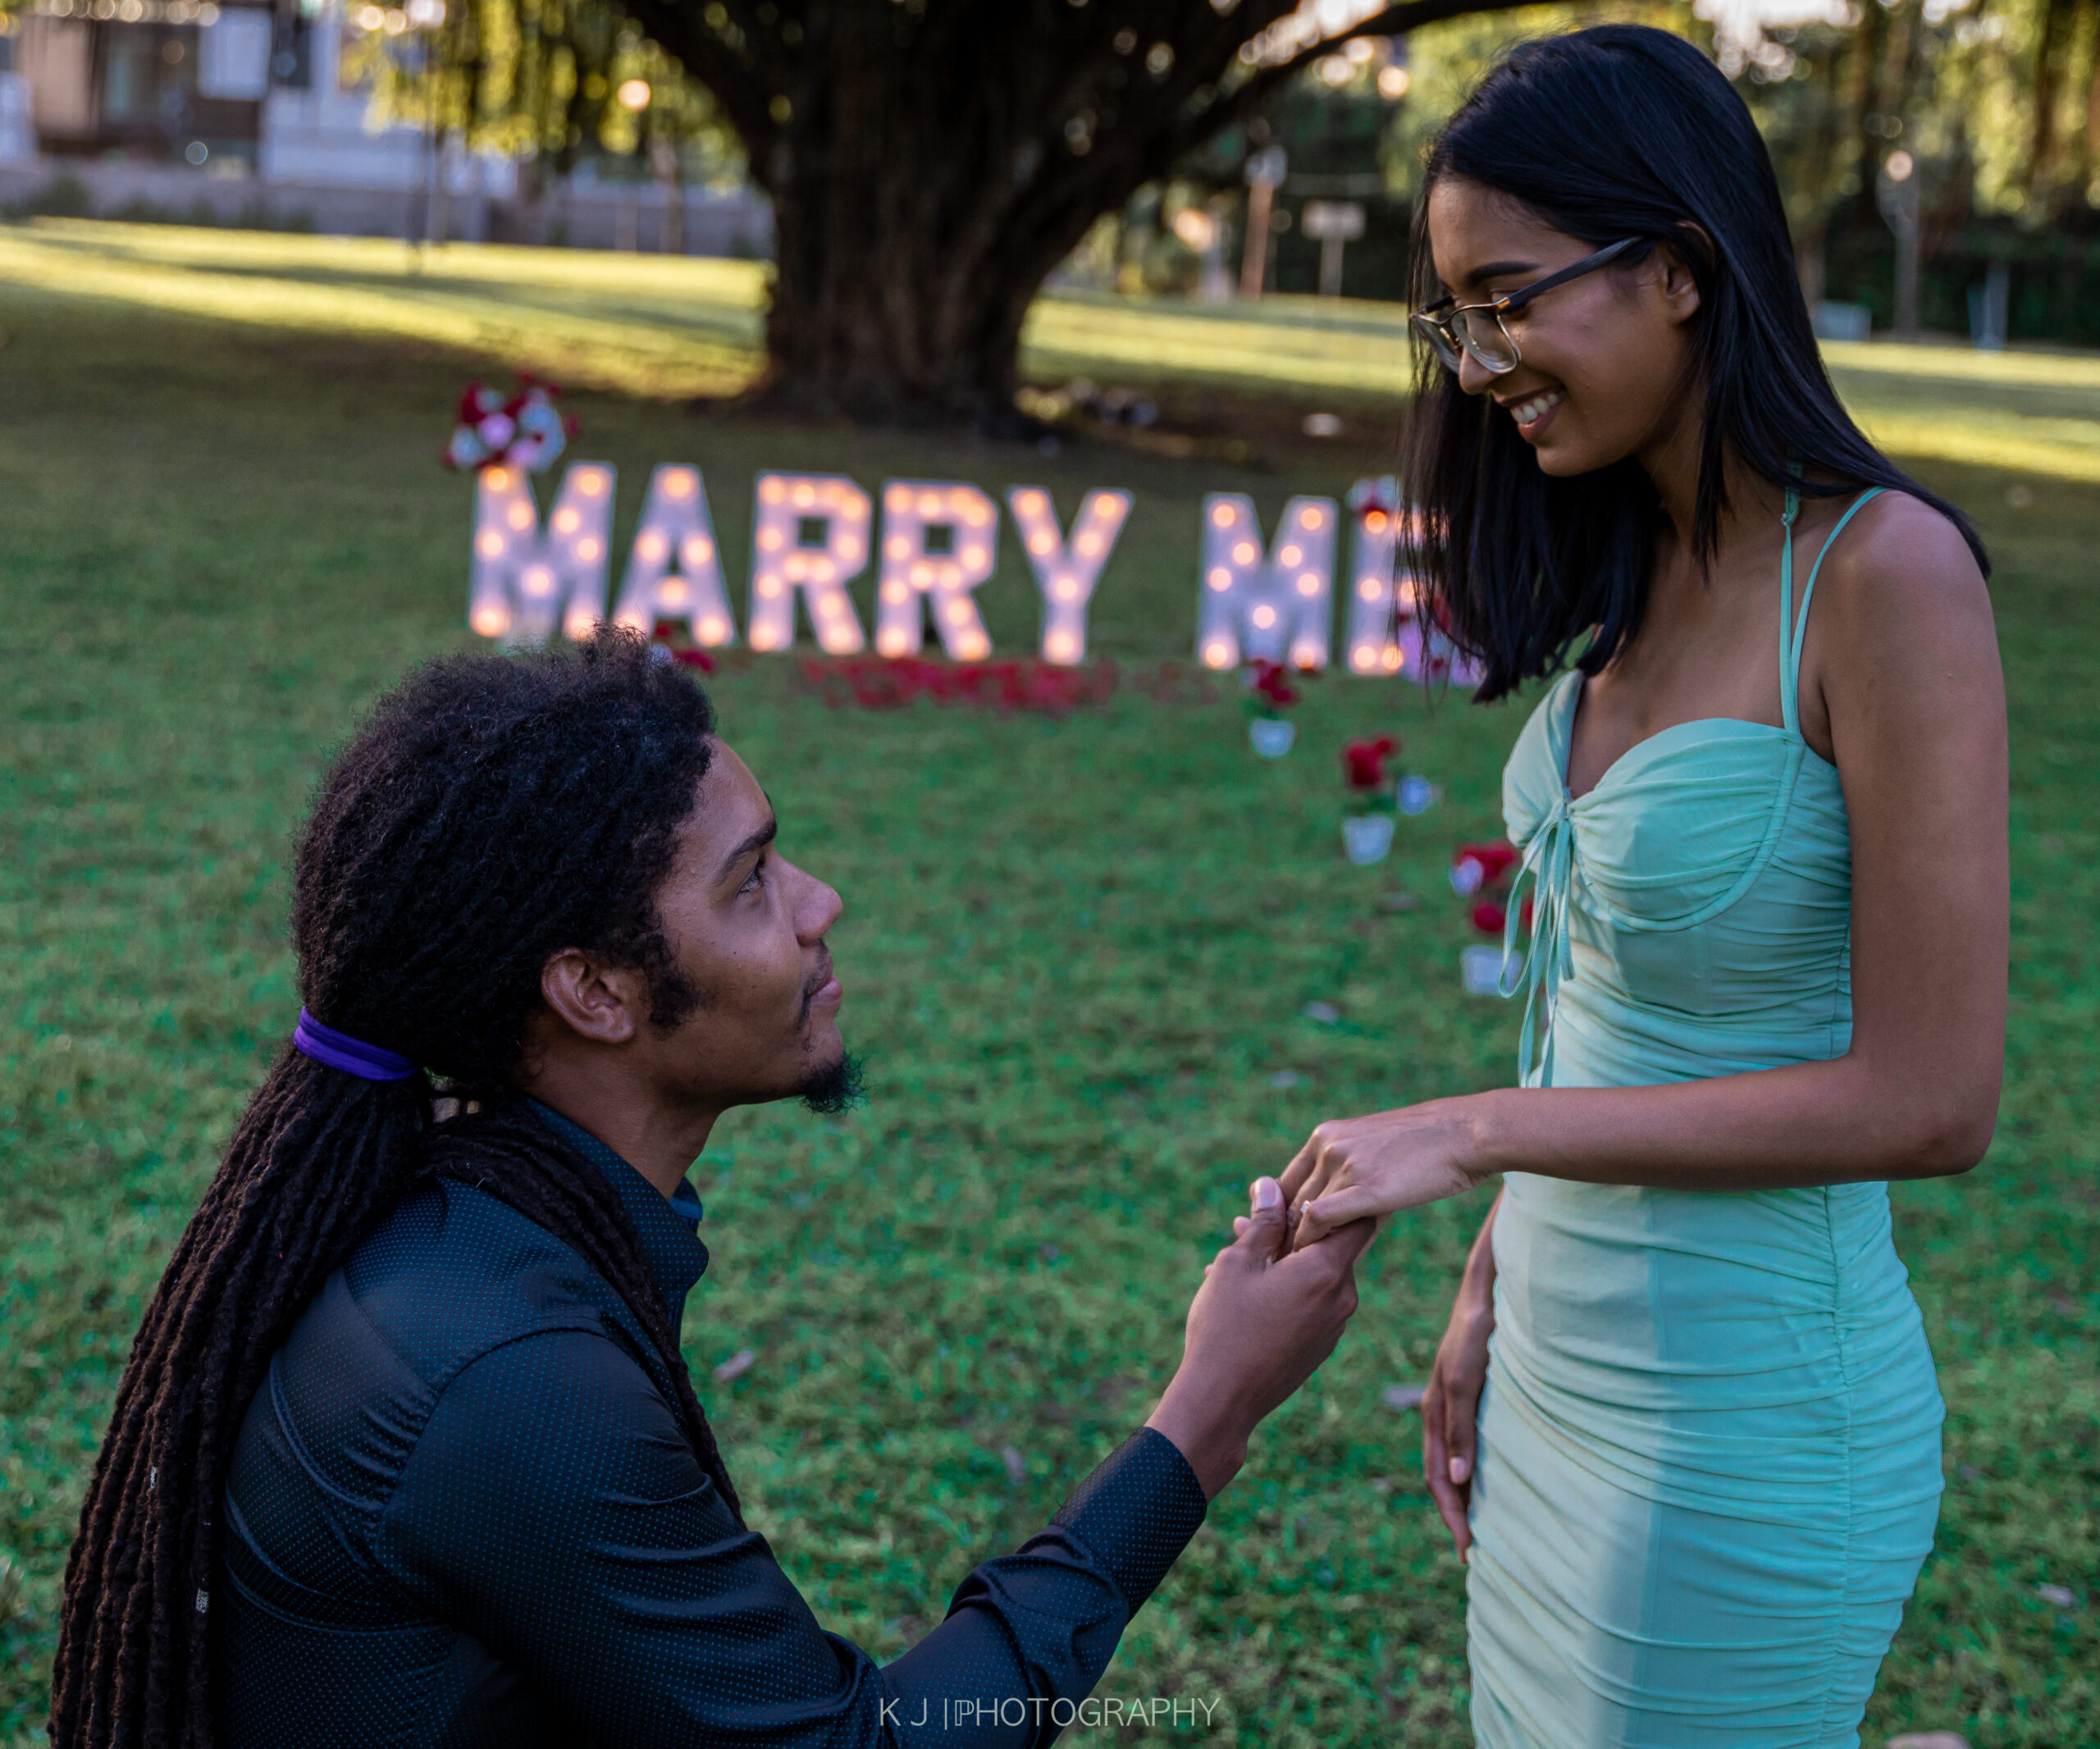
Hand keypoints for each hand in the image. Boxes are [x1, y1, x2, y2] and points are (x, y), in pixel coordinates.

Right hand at [1146, 1177, 1374, 1497]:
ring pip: (1318, 1276)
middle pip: (1332, 1247)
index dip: (1337, 1198)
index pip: (1358, 1218)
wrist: (1222, 1401)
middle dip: (1294, 1230)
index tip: (1311, 1189)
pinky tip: (1245, 1292)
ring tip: (1236, 1258)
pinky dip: (1287, 1289)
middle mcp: (1342, 1298)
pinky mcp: (1319, 1347)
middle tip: (1248, 1224)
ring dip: (1286, 1261)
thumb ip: (1262, 1222)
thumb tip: (1270, 1185)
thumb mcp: (1238, 1263)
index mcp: (1327, 1271)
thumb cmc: (1226, 1327)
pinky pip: (1311, 1304)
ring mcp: (1333, 1327)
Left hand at [1278, 1098, 1484, 1250]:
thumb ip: (1348, 1176)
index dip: (1279, 1218)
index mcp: (1324, 1136)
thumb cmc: (1427, 1147)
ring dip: (1301, 1246)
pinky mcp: (1365, 1187)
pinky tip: (1326, 1261)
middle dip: (1285, 1237)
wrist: (1464, 1132)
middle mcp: (1326, 1147)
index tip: (1283, 1245)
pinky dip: (1316, 1243)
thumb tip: (1332, 1217)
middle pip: (1289, 1202)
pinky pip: (1321, 1220)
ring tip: (1302, 1272)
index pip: (1284, 1184)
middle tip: (1285, 1267)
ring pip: (1302, 1214)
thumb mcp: (1375, 1151)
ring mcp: (1344, 1165)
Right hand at [1423, 1275, 1492, 1559]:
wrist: (1489, 1291)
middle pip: (1442, 1474)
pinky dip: (1475, 1469)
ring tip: (1482, 1525)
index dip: (1452, 1514)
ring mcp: (1456, 1402)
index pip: (1437, 1478)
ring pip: (1454, 1460)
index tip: (1469, 1551)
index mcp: (1434, 1412)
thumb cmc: (1476, 1334)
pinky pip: (1470, 1441)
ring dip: (1464, 1494)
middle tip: (1474, 1553)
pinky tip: (1492, 1478)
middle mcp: (1442, 1411)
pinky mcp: (1474, 1392)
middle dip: (1455, 1514)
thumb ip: (1460, 1429)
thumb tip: (1455, 1480)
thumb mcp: (1464, 1381)